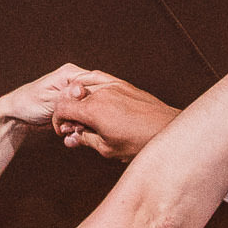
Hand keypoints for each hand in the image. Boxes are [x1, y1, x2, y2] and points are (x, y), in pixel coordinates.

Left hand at [0, 63, 91, 133]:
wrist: (17, 116)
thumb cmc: (28, 103)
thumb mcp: (47, 99)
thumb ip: (66, 96)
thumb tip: (81, 90)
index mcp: (71, 73)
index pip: (96, 83)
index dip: (95, 100)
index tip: (85, 114)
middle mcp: (76, 82)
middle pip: (96, 99)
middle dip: (86, 115)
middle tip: (71, 126)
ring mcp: (76, 96)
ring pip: (91, 111)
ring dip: (81, 123)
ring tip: (66, 129)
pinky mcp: (75, 108)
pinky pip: (84, 118)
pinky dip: (77, 126)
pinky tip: (67, 131)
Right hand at [51, 71, 181, 162]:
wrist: (168, 129)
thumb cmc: (140, 142)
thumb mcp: (108, 149)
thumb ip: (86, 140)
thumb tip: (73, 138)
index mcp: (93, 110)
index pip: (62, 107)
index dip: (59, 120)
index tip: (65, 130)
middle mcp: (101, 93)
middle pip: (72, 96)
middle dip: (70, 112)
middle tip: (77, 128)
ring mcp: (113, 85)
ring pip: (84, 86)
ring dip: (80, 100)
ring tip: (88, 118)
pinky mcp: (123, 84)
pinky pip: (100, 78)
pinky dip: (92, 87)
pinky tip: (94, 99)